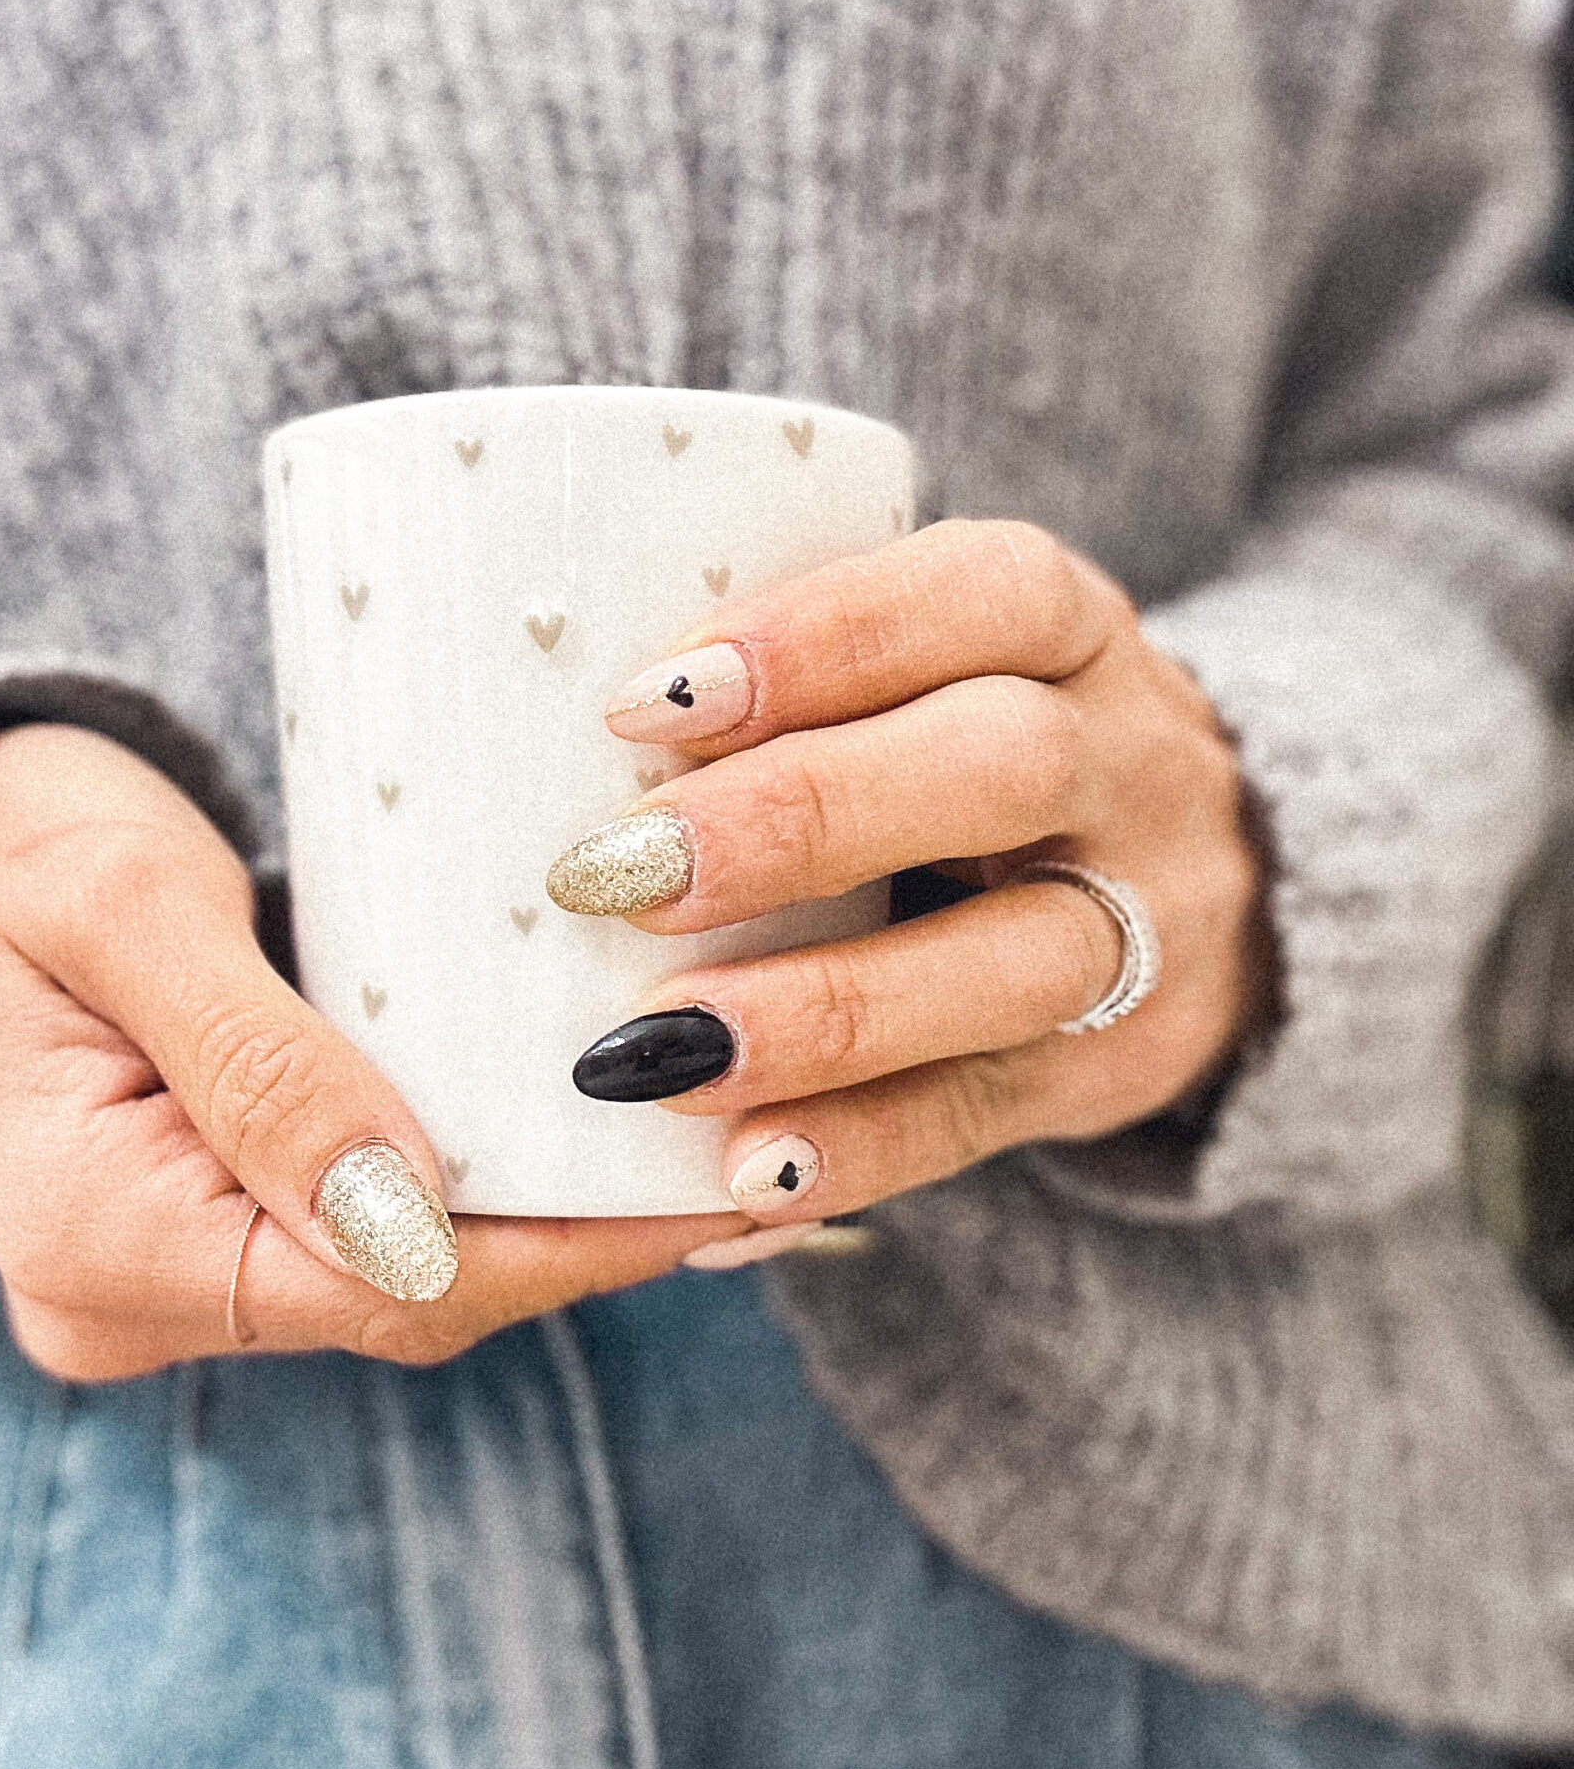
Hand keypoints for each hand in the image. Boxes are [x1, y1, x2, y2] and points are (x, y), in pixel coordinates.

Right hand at [0, 725, 736, 1377]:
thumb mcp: (122, 908)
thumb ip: (260, 1061)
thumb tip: (413, 1209)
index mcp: (97, 1246)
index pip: (383, 1288)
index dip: (564, 1245)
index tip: (715, 1179)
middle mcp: (132, 1302)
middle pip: (414, 1300)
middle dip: (582, 1233)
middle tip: (753, 1146)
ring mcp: (169, 1281)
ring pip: (410, 1278)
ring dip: (548, 1212)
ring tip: (710, 1134)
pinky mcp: (207, 1233)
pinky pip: (378, 1235)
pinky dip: (486, 1186)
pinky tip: (593, 1128)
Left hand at [549, 520, 1269, 1226]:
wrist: (1209, 891)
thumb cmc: (970, 751)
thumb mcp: (930, 672)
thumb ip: (793, 688)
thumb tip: (560, 727)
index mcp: (1064, 627)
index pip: (980, 593)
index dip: (818, 640)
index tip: (644, 701)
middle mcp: (1127, 764)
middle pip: (1001, 766)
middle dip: (798, 819)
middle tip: (618, 875)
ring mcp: (1141, 926)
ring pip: (1012, 962)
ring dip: (824, 1013)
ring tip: (658, 1053)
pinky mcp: (1109, 1070)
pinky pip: (986, 1117)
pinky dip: (857, 1150)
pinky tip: (738, 1176)